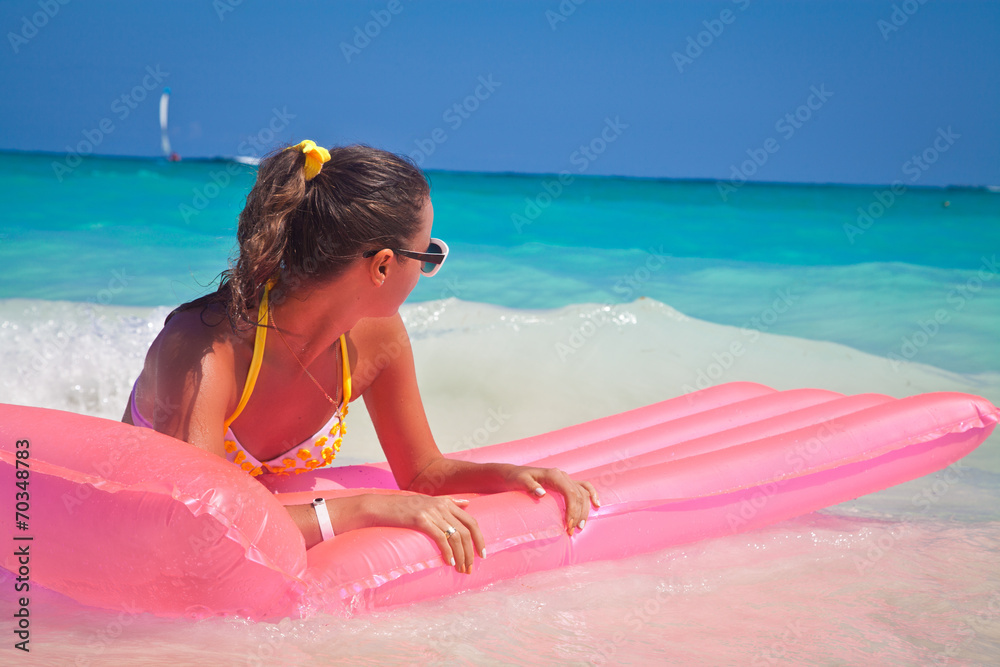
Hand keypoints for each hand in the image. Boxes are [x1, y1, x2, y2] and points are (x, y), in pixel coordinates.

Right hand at [361, 493, 484, 574]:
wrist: (381, 507)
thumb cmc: (404, 508)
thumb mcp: (430, 500)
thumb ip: (450, 502)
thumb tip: (468, 503)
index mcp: (447, 502)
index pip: (471, 521)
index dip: (480, 538)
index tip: (482, 554)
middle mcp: (442, 506)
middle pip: (467, 531)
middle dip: (472, 551)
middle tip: (471, 567)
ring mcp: (432, 512)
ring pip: (456, 536)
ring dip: (461, 556)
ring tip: (461, 569)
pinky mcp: (421, 520)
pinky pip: (441, 538)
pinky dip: (448, 552)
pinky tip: (450, 562)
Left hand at [503, 466, 600, 536]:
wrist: (514, 475)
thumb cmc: (516, 478)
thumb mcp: (520, 481)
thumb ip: (530, 486)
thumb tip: (542, 493)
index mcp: (554, 475)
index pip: (570, 493)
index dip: (572, 510)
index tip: (567, 525)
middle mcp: (563, 475)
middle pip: (579, 495)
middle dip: (578, 514)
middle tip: (571, 531)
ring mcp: (566, 479)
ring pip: (583, 493)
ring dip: (584, 510)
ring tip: (580, 527)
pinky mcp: (566, 483)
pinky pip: (584, 487)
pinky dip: (592, 495)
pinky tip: (596, 505)